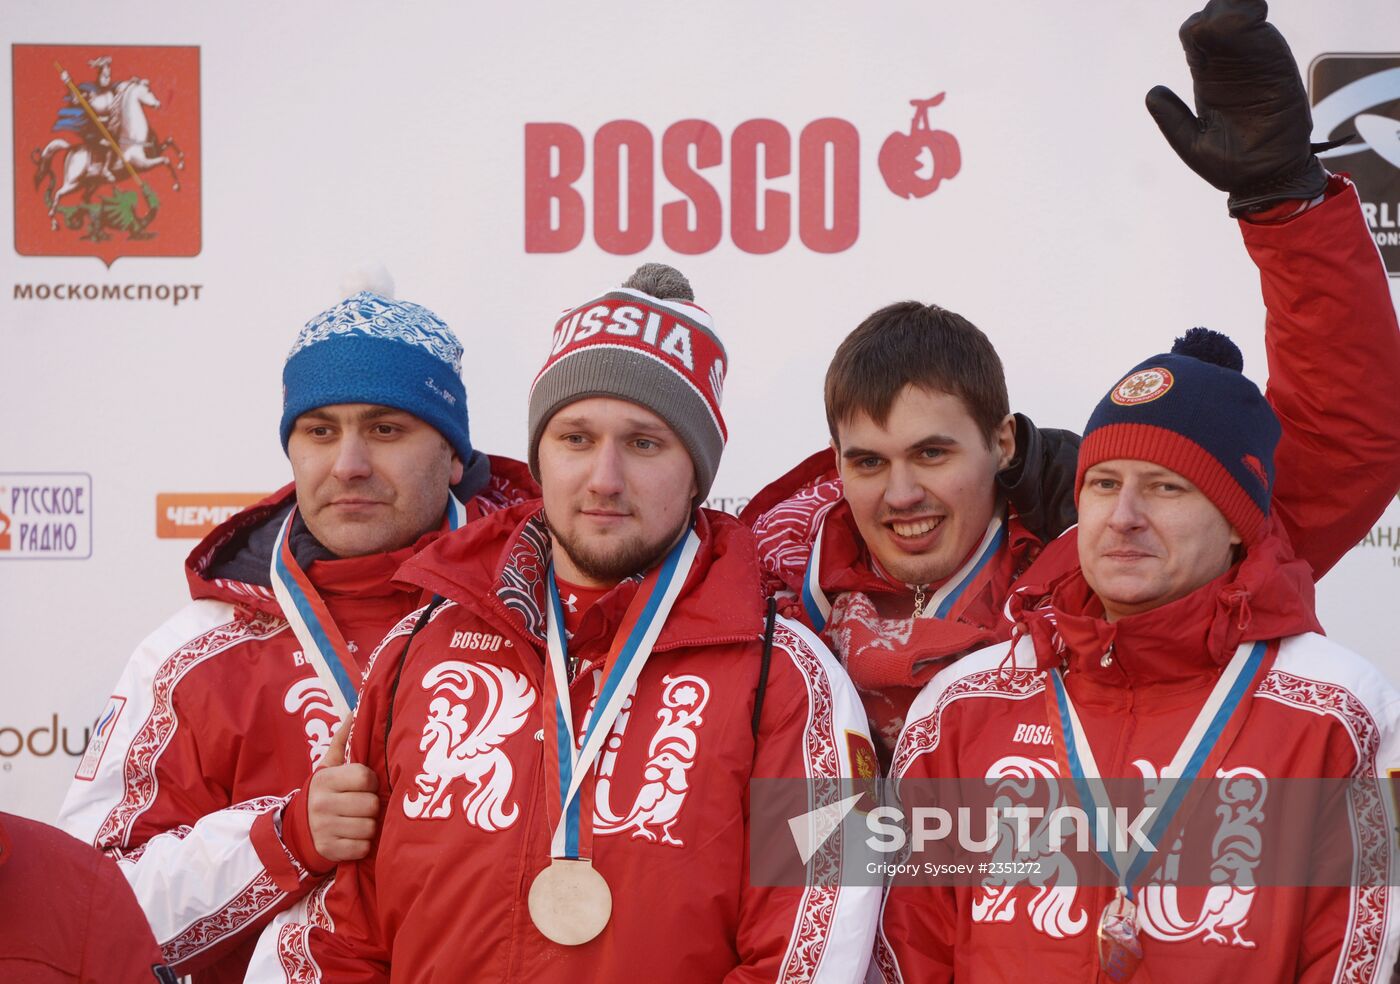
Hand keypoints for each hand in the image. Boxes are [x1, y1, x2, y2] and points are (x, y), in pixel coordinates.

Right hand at [306, 718, 379, 862]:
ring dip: (368, 826)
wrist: (294, 832)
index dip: (370, 782)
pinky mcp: (329, 851)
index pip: (365, 777)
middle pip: (370, 804)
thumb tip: (356, 710)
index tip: (365, 785)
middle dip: (371, 806)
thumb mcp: (327, 767)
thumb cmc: (322, 794)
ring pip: (369, 827)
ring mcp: (325, 829)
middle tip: (362, 805)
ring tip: (357, 821)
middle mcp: (322, 804)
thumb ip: (341, 741)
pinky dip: (362, 844)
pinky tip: (352, 837)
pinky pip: (362, 847)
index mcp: (325, 780)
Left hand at [1145, 0, 1326, 214]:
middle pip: (1219, 19)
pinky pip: (1267, 36)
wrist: (1266, 178)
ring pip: (1243, 19)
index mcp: (1209, 78)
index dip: (1198, 25)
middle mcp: (1231, 65)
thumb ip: (1172, 120)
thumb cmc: (1230, 165)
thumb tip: (1152, 94)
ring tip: (1237, 11)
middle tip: (1222, 14)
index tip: (1202, 26)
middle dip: (1219, 10)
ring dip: (1237, 10)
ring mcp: (1256, 62)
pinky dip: (1257, 19)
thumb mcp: (1192, 144)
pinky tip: (1252, 13)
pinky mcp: (1279, 67)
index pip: (1198, 36)